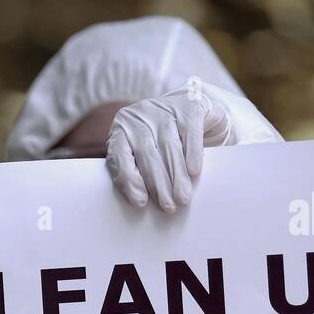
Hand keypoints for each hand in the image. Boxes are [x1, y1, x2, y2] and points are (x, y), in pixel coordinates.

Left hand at [105, 77, 232, 212]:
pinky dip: (192, 154)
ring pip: (168, 146)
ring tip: (182, 198)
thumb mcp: (142, 152)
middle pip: (147, 153)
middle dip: (158, 184)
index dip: (129, 180)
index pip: (119, 156)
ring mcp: (163, 109)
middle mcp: (139, 117)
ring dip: (176, 175)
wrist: (189, 106)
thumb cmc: (161, 141)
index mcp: (121, 130)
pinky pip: (189, 133)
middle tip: (168, 207)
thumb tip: (140, 201)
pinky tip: (194, 172)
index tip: (141, 202)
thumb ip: (136, 171)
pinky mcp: (189, 106)